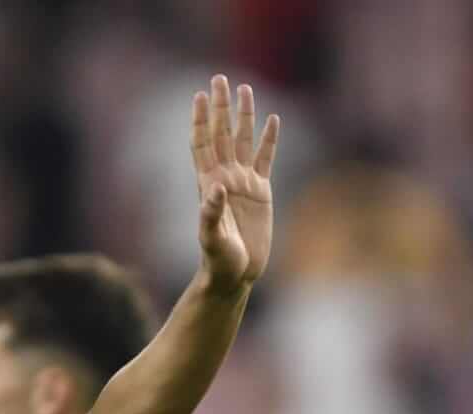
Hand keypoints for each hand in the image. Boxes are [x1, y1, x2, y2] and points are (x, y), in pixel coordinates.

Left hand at [190, 75, 279, 291]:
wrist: (236, 274)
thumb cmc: (218, 260)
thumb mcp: (211, 238)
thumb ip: (211, 214)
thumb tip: (215, 188)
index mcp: (208, 184)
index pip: (202, 144)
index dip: (200, 120)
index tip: (199, 96)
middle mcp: (225, 177)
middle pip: (222, 134)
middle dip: (220, 107)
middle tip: (219, 79)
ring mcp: (244, 183)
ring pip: (244, 141)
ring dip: (244, 116)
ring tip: (245, 90)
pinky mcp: (262, 192)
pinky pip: (267, 159)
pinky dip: (269, 140)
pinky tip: (273, 120)